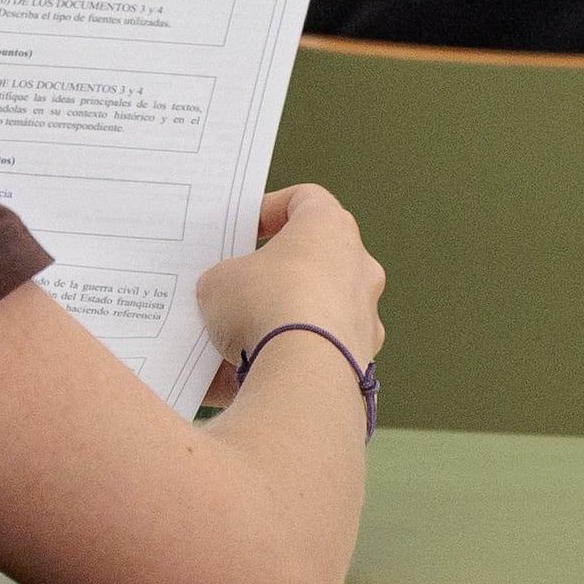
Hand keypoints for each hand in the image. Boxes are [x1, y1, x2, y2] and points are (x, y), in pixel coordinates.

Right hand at [196, 183, 383, 398]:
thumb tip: (226, 299)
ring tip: (231, 345)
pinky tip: (242, 382)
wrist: (301, 374)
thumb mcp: (219, 282)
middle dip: (274, 276)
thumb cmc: (267, 307)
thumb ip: (225, 281)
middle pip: (313, 261)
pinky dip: (285, 365)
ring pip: (315, 314)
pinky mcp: (360, 361)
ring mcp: (364, 317)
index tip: (246, 228)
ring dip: (279, 325)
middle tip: (238, 289)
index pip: (305, 200)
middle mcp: (358, 268)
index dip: (271, 209)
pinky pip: (315, 358)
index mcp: (329, 228)